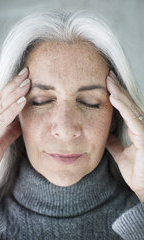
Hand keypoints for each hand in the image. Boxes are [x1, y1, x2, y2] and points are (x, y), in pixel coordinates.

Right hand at [0, 67, 29, 192]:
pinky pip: (1, 121)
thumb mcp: (2, 139)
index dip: (12, 86)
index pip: (1, 99)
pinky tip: (22, 101)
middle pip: (1, 98)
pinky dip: (12, 110)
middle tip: (27, 72)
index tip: (25, 76)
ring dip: (15, 93)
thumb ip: (11, 129)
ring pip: (1, 106)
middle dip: (14, 84)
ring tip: (27, 82)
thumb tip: (22, 120)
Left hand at [106, 71, 143, 201]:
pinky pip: (133, 119)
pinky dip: (123, 107)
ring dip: (119, 94)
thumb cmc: (137, 172)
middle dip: (118, 89)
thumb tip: (106, 135)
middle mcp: (142, 127)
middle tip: (107, 75)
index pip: (126, 109)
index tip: (107, 84)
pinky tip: (114, 98)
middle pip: (129, 104)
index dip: (117, 96)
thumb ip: (113, 143)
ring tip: (109, 81)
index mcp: (136, 130)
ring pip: (131, 108)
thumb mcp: (120, 154)